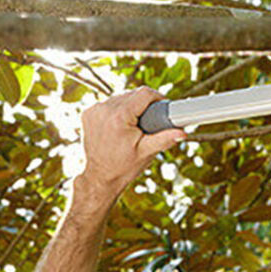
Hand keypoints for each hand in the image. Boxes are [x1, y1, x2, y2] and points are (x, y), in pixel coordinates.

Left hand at [77, 88, 186, 208]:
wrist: (99, 177)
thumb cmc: (123, 167)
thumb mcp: (146, 153)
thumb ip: (165, 139)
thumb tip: (183, 132)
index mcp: (119, 117)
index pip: (144, 93)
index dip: (157, 97)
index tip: (162, 106)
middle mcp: (103, 110)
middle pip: (131, 94)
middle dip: (143, 104)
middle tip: (149, 120)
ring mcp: (93, 111)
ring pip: (119, 97)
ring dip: (129, 106)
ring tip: (134, 124)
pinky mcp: (87, 113)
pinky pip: (107, 104)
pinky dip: (115, 111)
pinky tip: (119, 125)